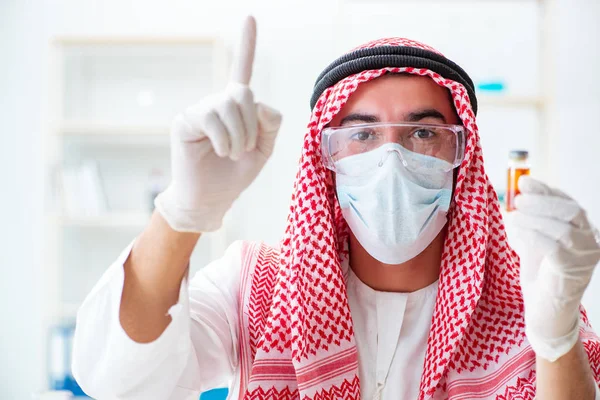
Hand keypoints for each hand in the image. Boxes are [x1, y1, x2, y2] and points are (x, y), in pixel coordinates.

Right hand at [155, 16, 281, 231]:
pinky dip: (225, 140)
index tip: (250, 16)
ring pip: (231, 106)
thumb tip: (257, 104)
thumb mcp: (263, 150)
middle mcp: (217, 102)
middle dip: (252, 126)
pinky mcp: (186, 120)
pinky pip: (213, 119)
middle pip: (245, 94)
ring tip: (232, 153)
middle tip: (245, 148)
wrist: (211, 199)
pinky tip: (220, 151)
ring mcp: (200, 109)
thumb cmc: (235, 174)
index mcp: (237, 108)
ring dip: (240, 137)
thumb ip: (269, 124)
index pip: (243, 71)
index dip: (247, 44)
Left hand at [511, 176, 599, 361]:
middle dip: (541, 202)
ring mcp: (584, 259)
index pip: (569, 203)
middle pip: (571, 211)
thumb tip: (521, 188)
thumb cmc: (540, 276)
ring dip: (533, 219)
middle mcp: (591, 243)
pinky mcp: (571, 272)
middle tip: (518, 200)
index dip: (547, 190)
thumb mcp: (536, 240)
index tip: (525, 182)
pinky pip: (553, 247)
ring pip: (562, 228)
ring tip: (514, 218)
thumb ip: (533, 218)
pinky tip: (519, 235)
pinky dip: (533, 236)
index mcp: (584, 232)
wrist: (545, 314)